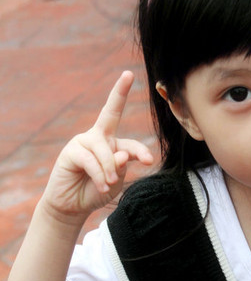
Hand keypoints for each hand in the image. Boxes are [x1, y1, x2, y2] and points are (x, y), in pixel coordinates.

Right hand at [41, 71, 153, 221]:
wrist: (72, 205)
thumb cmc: (95, 191)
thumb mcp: (115, 182)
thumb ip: (120, 167)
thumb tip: (121, 153)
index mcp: (113, 144)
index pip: (131, 142)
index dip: (141, 151)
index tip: (149, 160)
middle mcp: (99, 137)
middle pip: (110, 111)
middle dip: (119, 92)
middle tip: (128, 74)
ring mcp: (83, 141)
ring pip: (104, 149)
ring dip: (110, 168)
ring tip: (110, 183)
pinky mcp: (71, 151)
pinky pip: (90, 160)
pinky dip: (99, 174)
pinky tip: (101, 186)